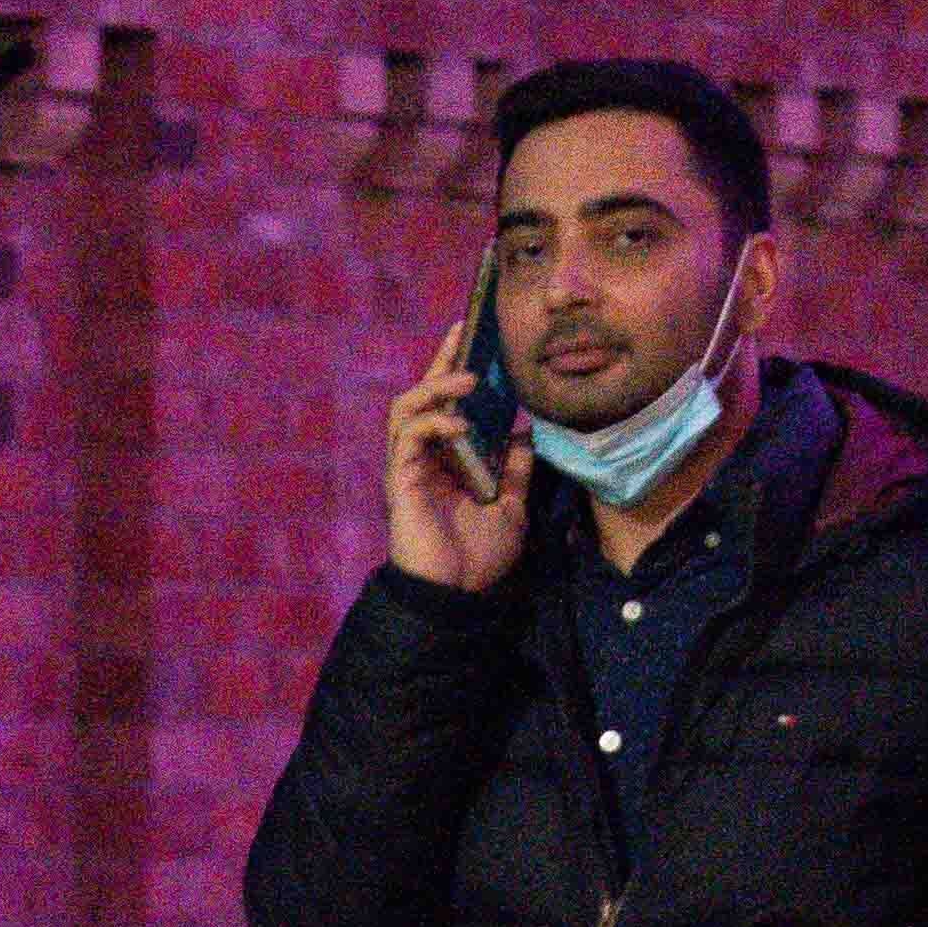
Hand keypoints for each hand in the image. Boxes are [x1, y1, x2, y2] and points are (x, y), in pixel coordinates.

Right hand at [382, 297, 527, 592]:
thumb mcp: (511, 507)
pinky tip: (459, 422)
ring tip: (468, 377)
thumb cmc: (477, 557)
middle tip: (465, 330)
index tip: (481, 341)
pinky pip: (409, 436)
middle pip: (425, 395)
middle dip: (443, 360)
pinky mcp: (400, 479)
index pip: (450, 405)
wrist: (455, 595)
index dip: (460, 371)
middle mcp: (423, 457)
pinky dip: (433, 422)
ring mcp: (407, 466)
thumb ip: (515, 470)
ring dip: (436, 386)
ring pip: (408, 407)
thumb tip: (528, 434)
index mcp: (447, 460)